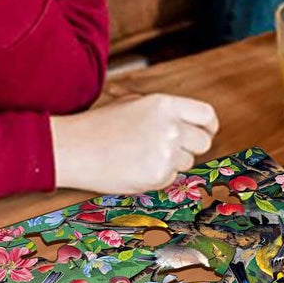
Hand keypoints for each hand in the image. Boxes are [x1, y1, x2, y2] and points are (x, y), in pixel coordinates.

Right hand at [51, 94, 219, 193]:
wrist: (74, 148)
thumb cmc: (100, 126)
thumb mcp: (135, 104)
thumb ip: (166, 112)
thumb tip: (190, 125)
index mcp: (166, 105)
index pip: (206, 115)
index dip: (208, 126)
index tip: (206, 132)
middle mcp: (171, 127)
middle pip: (203, 142)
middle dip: (191, 147)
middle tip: (170, 149)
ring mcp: (167, 153)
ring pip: (187, 162)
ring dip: (172, 162)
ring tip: (141, 155)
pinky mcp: (159, 176)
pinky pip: (171, 178)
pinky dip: (158, 176)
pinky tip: (135, 168)